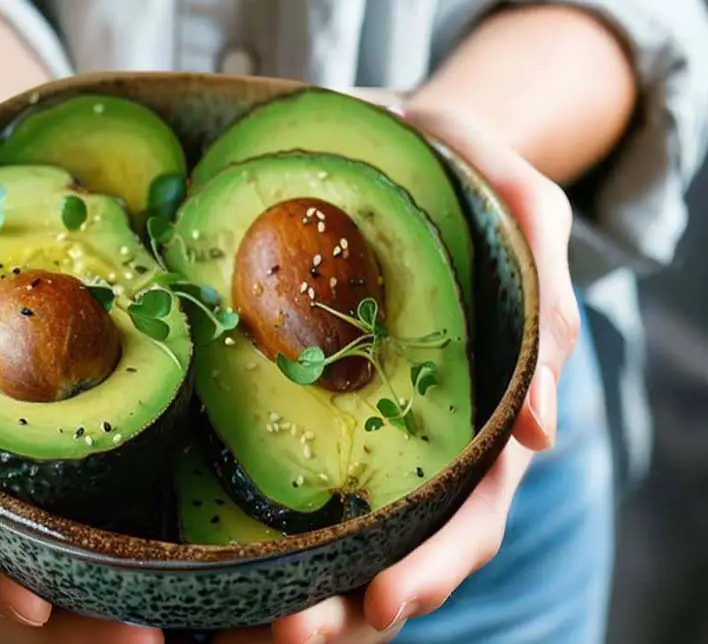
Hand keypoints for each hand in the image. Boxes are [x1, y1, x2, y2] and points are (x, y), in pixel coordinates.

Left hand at [213, 99, 579, 643]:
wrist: (394, 142)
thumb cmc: (464, 169)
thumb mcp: (520, 206)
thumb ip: (545, 299)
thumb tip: (544, 428)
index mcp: (480, 405)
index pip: (473, 510)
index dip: (436, 566)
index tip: (386, 605)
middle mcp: (418, 431)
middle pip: (396, 545)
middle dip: (348, 603)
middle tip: (285, 634)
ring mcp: (358, 420)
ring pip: (336, 529)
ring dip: (294, 586)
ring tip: (233, 624)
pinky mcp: (299, 395)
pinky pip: (278, 472)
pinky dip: (255, 528)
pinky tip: (208, 558)